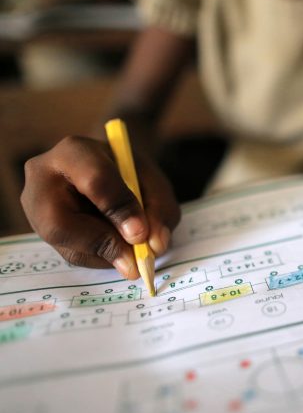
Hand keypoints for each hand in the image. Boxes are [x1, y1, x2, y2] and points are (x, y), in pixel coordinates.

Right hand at [21, 136, 179, 277]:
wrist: (104, 173)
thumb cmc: (129, 174)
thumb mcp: (151, 181)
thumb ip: (157, 208)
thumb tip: (155, 245)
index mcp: (75, 152)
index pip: (94, 180)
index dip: (119, 210)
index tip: (141, 234)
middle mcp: (43, 180)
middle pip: (60, 224)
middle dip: (104, 244)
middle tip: (135, 260)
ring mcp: (34, 209)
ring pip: (67, 248)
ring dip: (107, 255)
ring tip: (132, 251)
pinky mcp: (41, 233)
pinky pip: (72, 256)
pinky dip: (102, 258)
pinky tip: (117, 247)